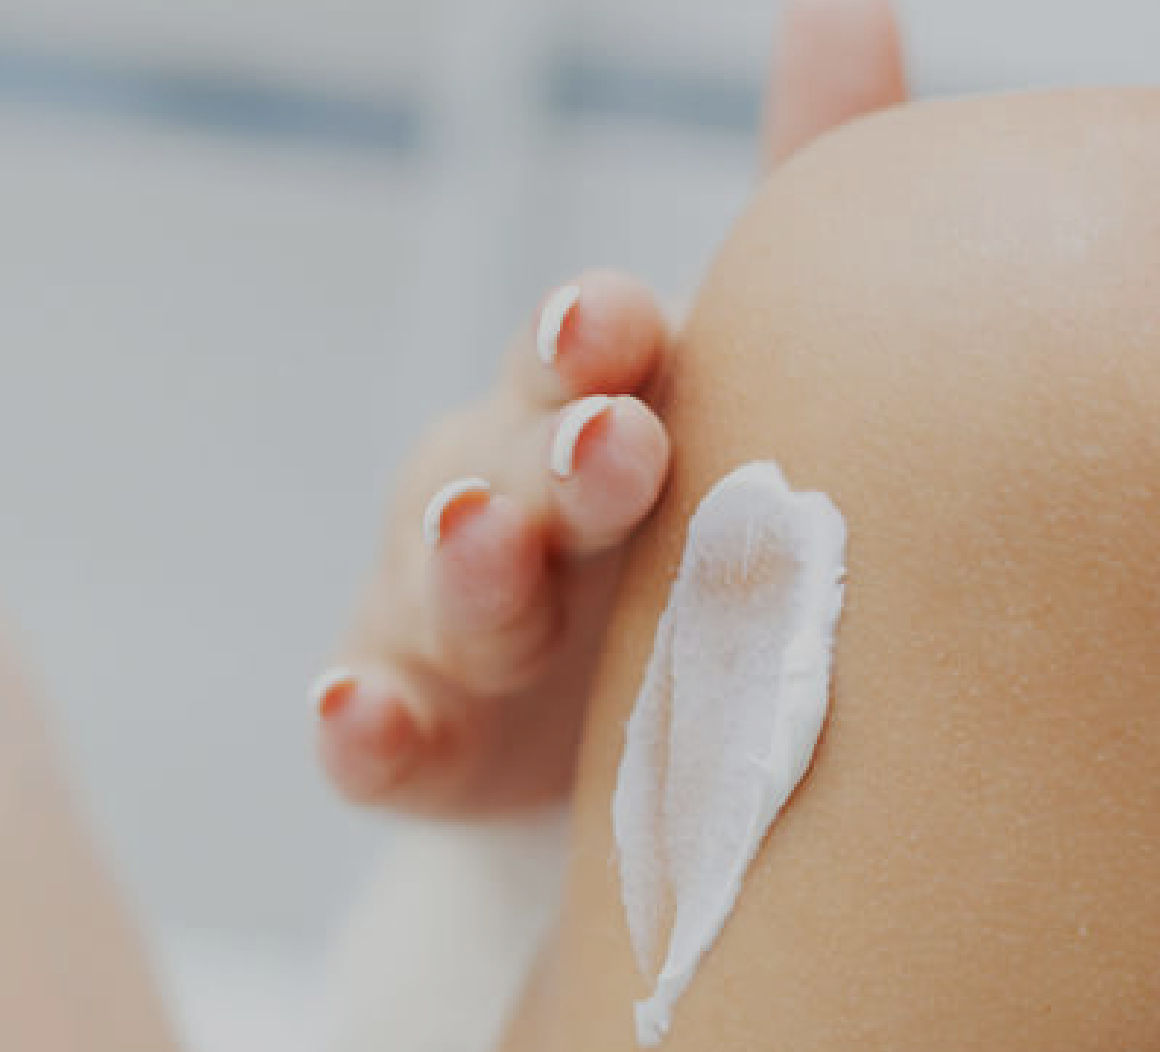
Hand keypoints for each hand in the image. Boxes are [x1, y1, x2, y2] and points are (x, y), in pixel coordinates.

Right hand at [309, 0, 904, 817]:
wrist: (645, 740)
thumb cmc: (694, 525)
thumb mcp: (755, 374)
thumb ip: (799, 192)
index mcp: (581, 404)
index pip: (582, 350)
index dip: (594, 336)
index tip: (627, 322)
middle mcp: (495, 495)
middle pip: (507, 457)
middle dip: (549, 445)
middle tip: (613, 440)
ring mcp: (440, 621)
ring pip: (435, 590)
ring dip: (459, 563)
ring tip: (482, 541)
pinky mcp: (414, 750)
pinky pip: (374, 745)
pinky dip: (360, 730)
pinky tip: (359, 715)